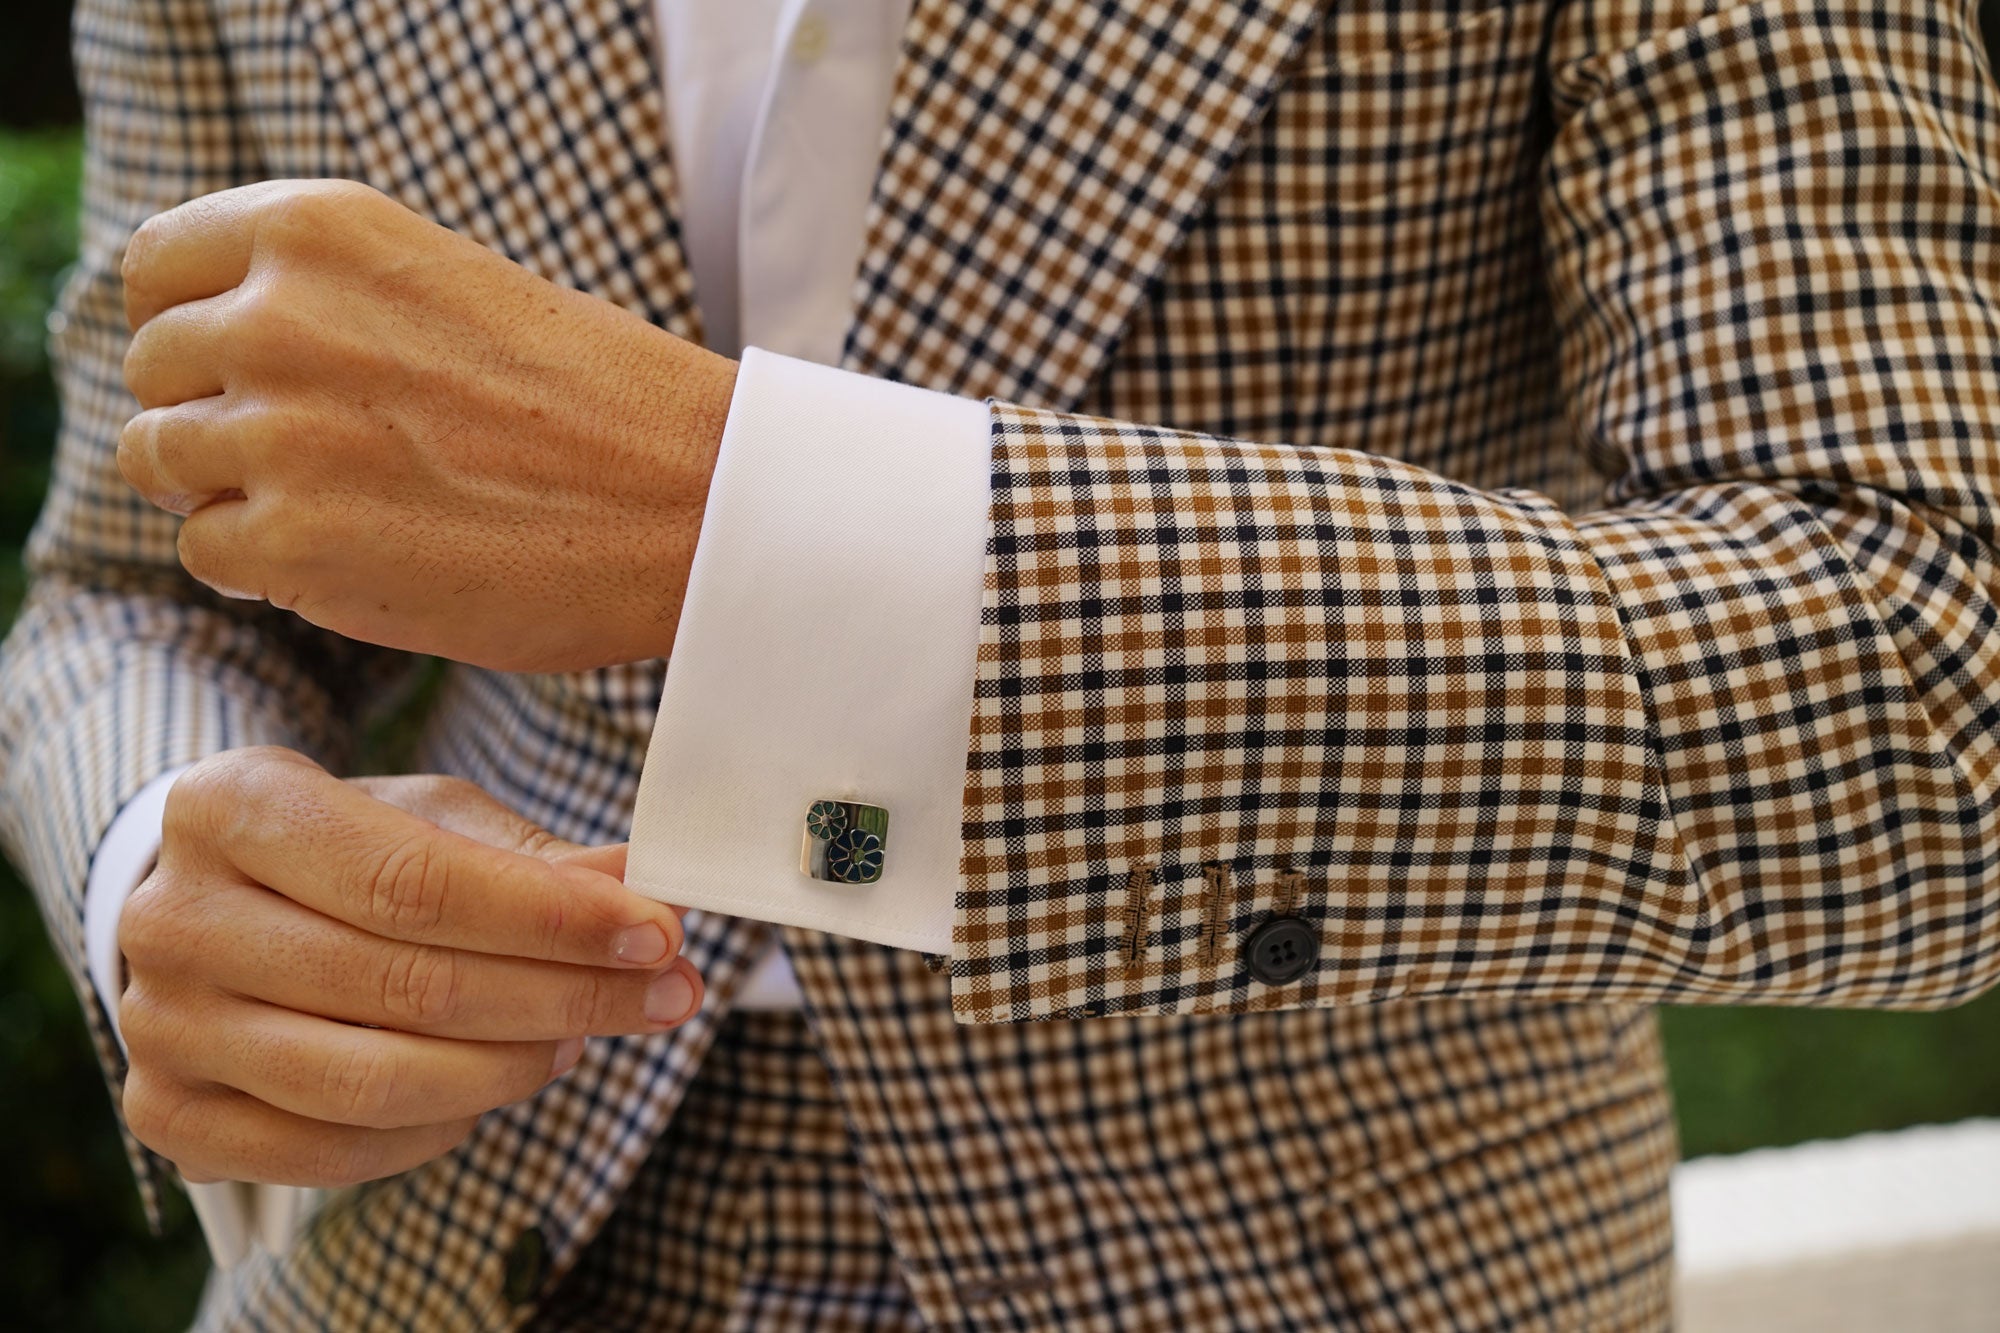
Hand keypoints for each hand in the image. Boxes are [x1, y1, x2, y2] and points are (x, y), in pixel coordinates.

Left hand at [115, 179, 737, 673]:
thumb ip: (326, 301)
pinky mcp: (293, 543)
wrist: (700, 502)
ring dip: (235, 494)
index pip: (159, 269)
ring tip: (345, 509)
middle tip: (318, 460)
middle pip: (154, 373)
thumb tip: (219, 350)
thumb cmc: (599, 403)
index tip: (244, 373)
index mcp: (320, 229)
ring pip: (164, 465)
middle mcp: (277, 315)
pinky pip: (208, 553)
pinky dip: (267, 568)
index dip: (193, 329)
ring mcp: (277, 431)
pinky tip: (361, 557)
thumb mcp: (450, 285)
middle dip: (214, 418)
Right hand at [116, 747, 703, 1187]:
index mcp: (231, 805)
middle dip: (564, 994)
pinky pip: (336, 1151)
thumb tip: (643, 888)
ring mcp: (161, 1025)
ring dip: (512, 1066)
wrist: (219, 909)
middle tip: (665, 994)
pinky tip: (495, 1083)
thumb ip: (532, 859)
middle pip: (404, 984)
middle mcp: (173, 916)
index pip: (412, 881)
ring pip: (374, 1079)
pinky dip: (439, 1127)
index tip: (657, 932)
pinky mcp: (170, 1116)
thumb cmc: (345, 851)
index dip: (550, 917)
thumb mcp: (431, 819)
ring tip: (582, 1035)